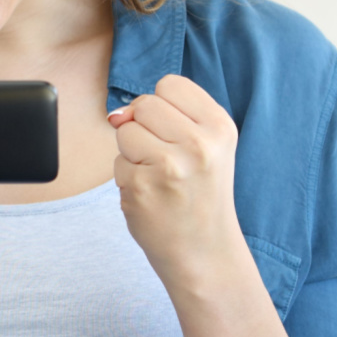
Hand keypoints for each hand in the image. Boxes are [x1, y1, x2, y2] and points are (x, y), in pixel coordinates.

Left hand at [108, 74, 244, 288]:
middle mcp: (199, 144)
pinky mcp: (142, 187)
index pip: (170, 84)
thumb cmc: (200, 194)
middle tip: (167, 160)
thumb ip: (169, 117)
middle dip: (144, 128)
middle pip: (143, 105)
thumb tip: (117, 114)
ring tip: (159, 177)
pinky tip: (151, 196)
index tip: (176, 133)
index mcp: (220, 127)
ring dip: (133, 154)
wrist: (205, 252)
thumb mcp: (208, 147)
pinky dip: (127, 179)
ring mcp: (169, 166)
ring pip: (124, 131)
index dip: (163, 106)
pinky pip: (116, 163)